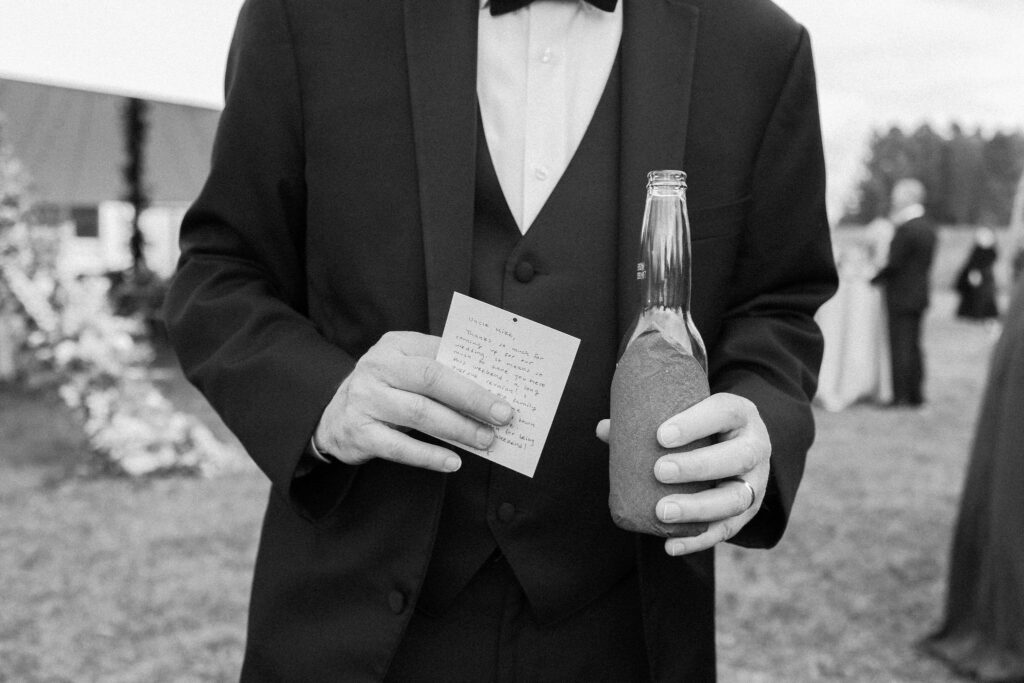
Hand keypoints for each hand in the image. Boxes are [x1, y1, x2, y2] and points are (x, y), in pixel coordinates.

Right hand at [313, 331, 513, 471]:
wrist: (332, 416)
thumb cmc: (386, 388)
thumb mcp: (405, 367)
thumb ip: (440, 369)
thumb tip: (490, 386)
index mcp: (396, 345)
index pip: (440, 354)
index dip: (474, 371)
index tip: (504, 387)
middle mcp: (377, 368)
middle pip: (432, 380)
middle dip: (472, 398)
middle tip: (503, 415)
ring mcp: (366, 400)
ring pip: (419, 413)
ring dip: (458, 428)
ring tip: (486, 439)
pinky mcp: (360, 433)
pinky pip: (400, 447)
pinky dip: (429, 456)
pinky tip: (454, 462)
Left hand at [596, 392, 770, 555]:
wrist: (740, 444)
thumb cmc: (705, 426)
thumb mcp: (688, 415)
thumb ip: (648, 421)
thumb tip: (604, 429)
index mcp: (739, 414)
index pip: (724, 412)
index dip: (695, 424)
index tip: (661, 435)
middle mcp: (756, 447)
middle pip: (737, 457)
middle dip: (698, 466)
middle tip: (659, 471)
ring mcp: (755, 482)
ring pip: (736, 499)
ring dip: (698, 508)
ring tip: (662, 511)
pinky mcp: (749, 512)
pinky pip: (728, 529)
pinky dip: (699, 539)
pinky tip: (670, 545)